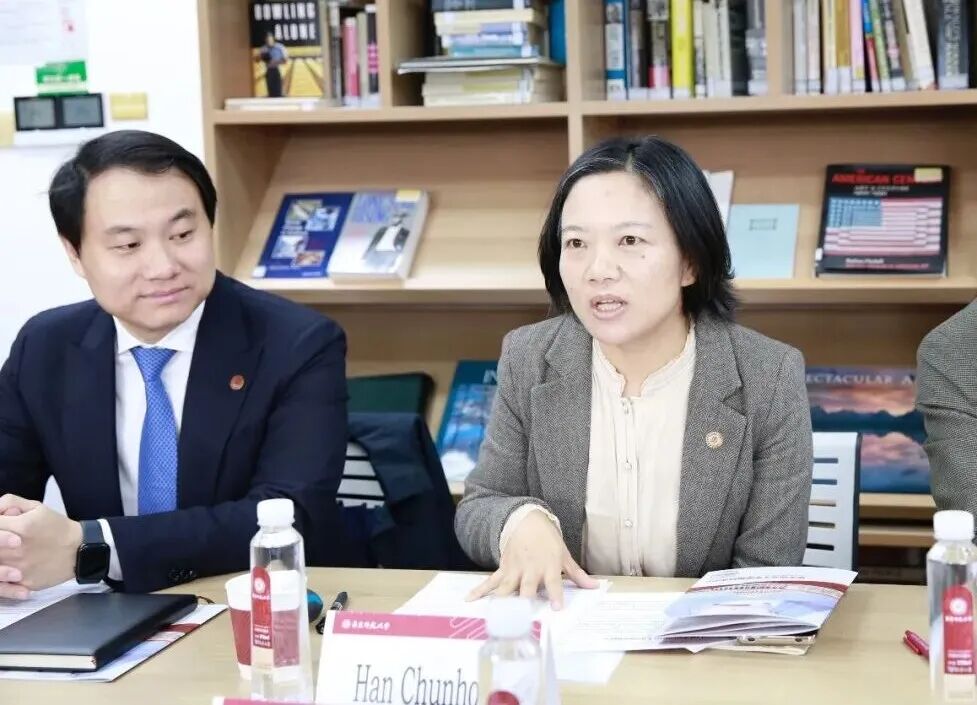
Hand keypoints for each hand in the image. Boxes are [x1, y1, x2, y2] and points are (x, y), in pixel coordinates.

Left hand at [0, 494, 81, 598]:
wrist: (79, 550)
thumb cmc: (57, 527)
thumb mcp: (37, 507)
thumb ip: (10, 502)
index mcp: (20, 527)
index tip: (0, 526)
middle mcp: (16, 549)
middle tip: (2, 543)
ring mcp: (18, 568)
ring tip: (4, 553)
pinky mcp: (22, 583)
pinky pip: (2, 584)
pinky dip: (2, 576)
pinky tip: (7, 569)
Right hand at [467, 510, 597, 609]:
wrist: (526, 520)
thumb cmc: (547, 540)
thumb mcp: (564, 555)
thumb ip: (577, 574)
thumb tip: (595, 587)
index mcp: (548, 566)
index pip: (553, 583)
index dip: (555, 595)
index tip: (556, 608)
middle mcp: (530, 569)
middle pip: (526, 588)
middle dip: (524, 602)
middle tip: (522, 617)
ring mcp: (514, 570)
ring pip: (506, 588)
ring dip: (501, 602)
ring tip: (496, 616)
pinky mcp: (503, 569)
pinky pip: (490, 581)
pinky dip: (479, 590)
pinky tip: (469, 598)